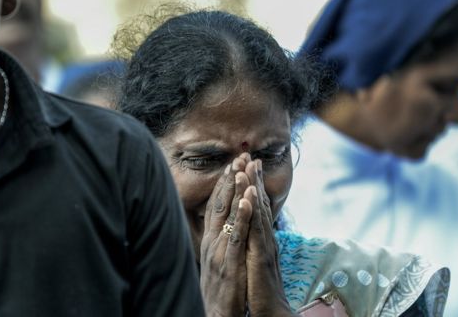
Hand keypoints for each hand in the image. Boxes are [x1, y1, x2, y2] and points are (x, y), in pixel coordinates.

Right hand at [200, 157, 252, 316]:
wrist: (216, 315)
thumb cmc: (220, 290)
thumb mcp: (217, 260)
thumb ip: (221, 241)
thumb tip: (225, 224)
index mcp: (211, 240)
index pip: (217, 206)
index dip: (225, 184)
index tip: (233, 164)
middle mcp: (212, 242)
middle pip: (221, 204)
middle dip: (231, 179)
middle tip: (240, 155)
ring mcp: (220, 252)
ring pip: (228, 215)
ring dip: (236, 190)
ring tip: (243, 168)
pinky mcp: (229, 264)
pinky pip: (236, 237)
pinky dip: (241, 217)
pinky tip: (246, 201)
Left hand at [245, 160, 296, 316]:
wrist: (272, 312)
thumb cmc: (261, 289)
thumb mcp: (255, 261)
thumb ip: (253, 244)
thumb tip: (250, 230)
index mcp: (261, 239)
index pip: (256, 208)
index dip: (252, 186)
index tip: (247, 166)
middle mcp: (265, 239)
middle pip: (259, 204)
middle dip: (253, 180)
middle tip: (249, 156)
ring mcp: (264, 247)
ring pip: (258, 213)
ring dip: (253, 189)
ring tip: (247, 168)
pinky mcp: (261, 257)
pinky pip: (256, 231)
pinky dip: (253, 212)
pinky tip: (250, 197)